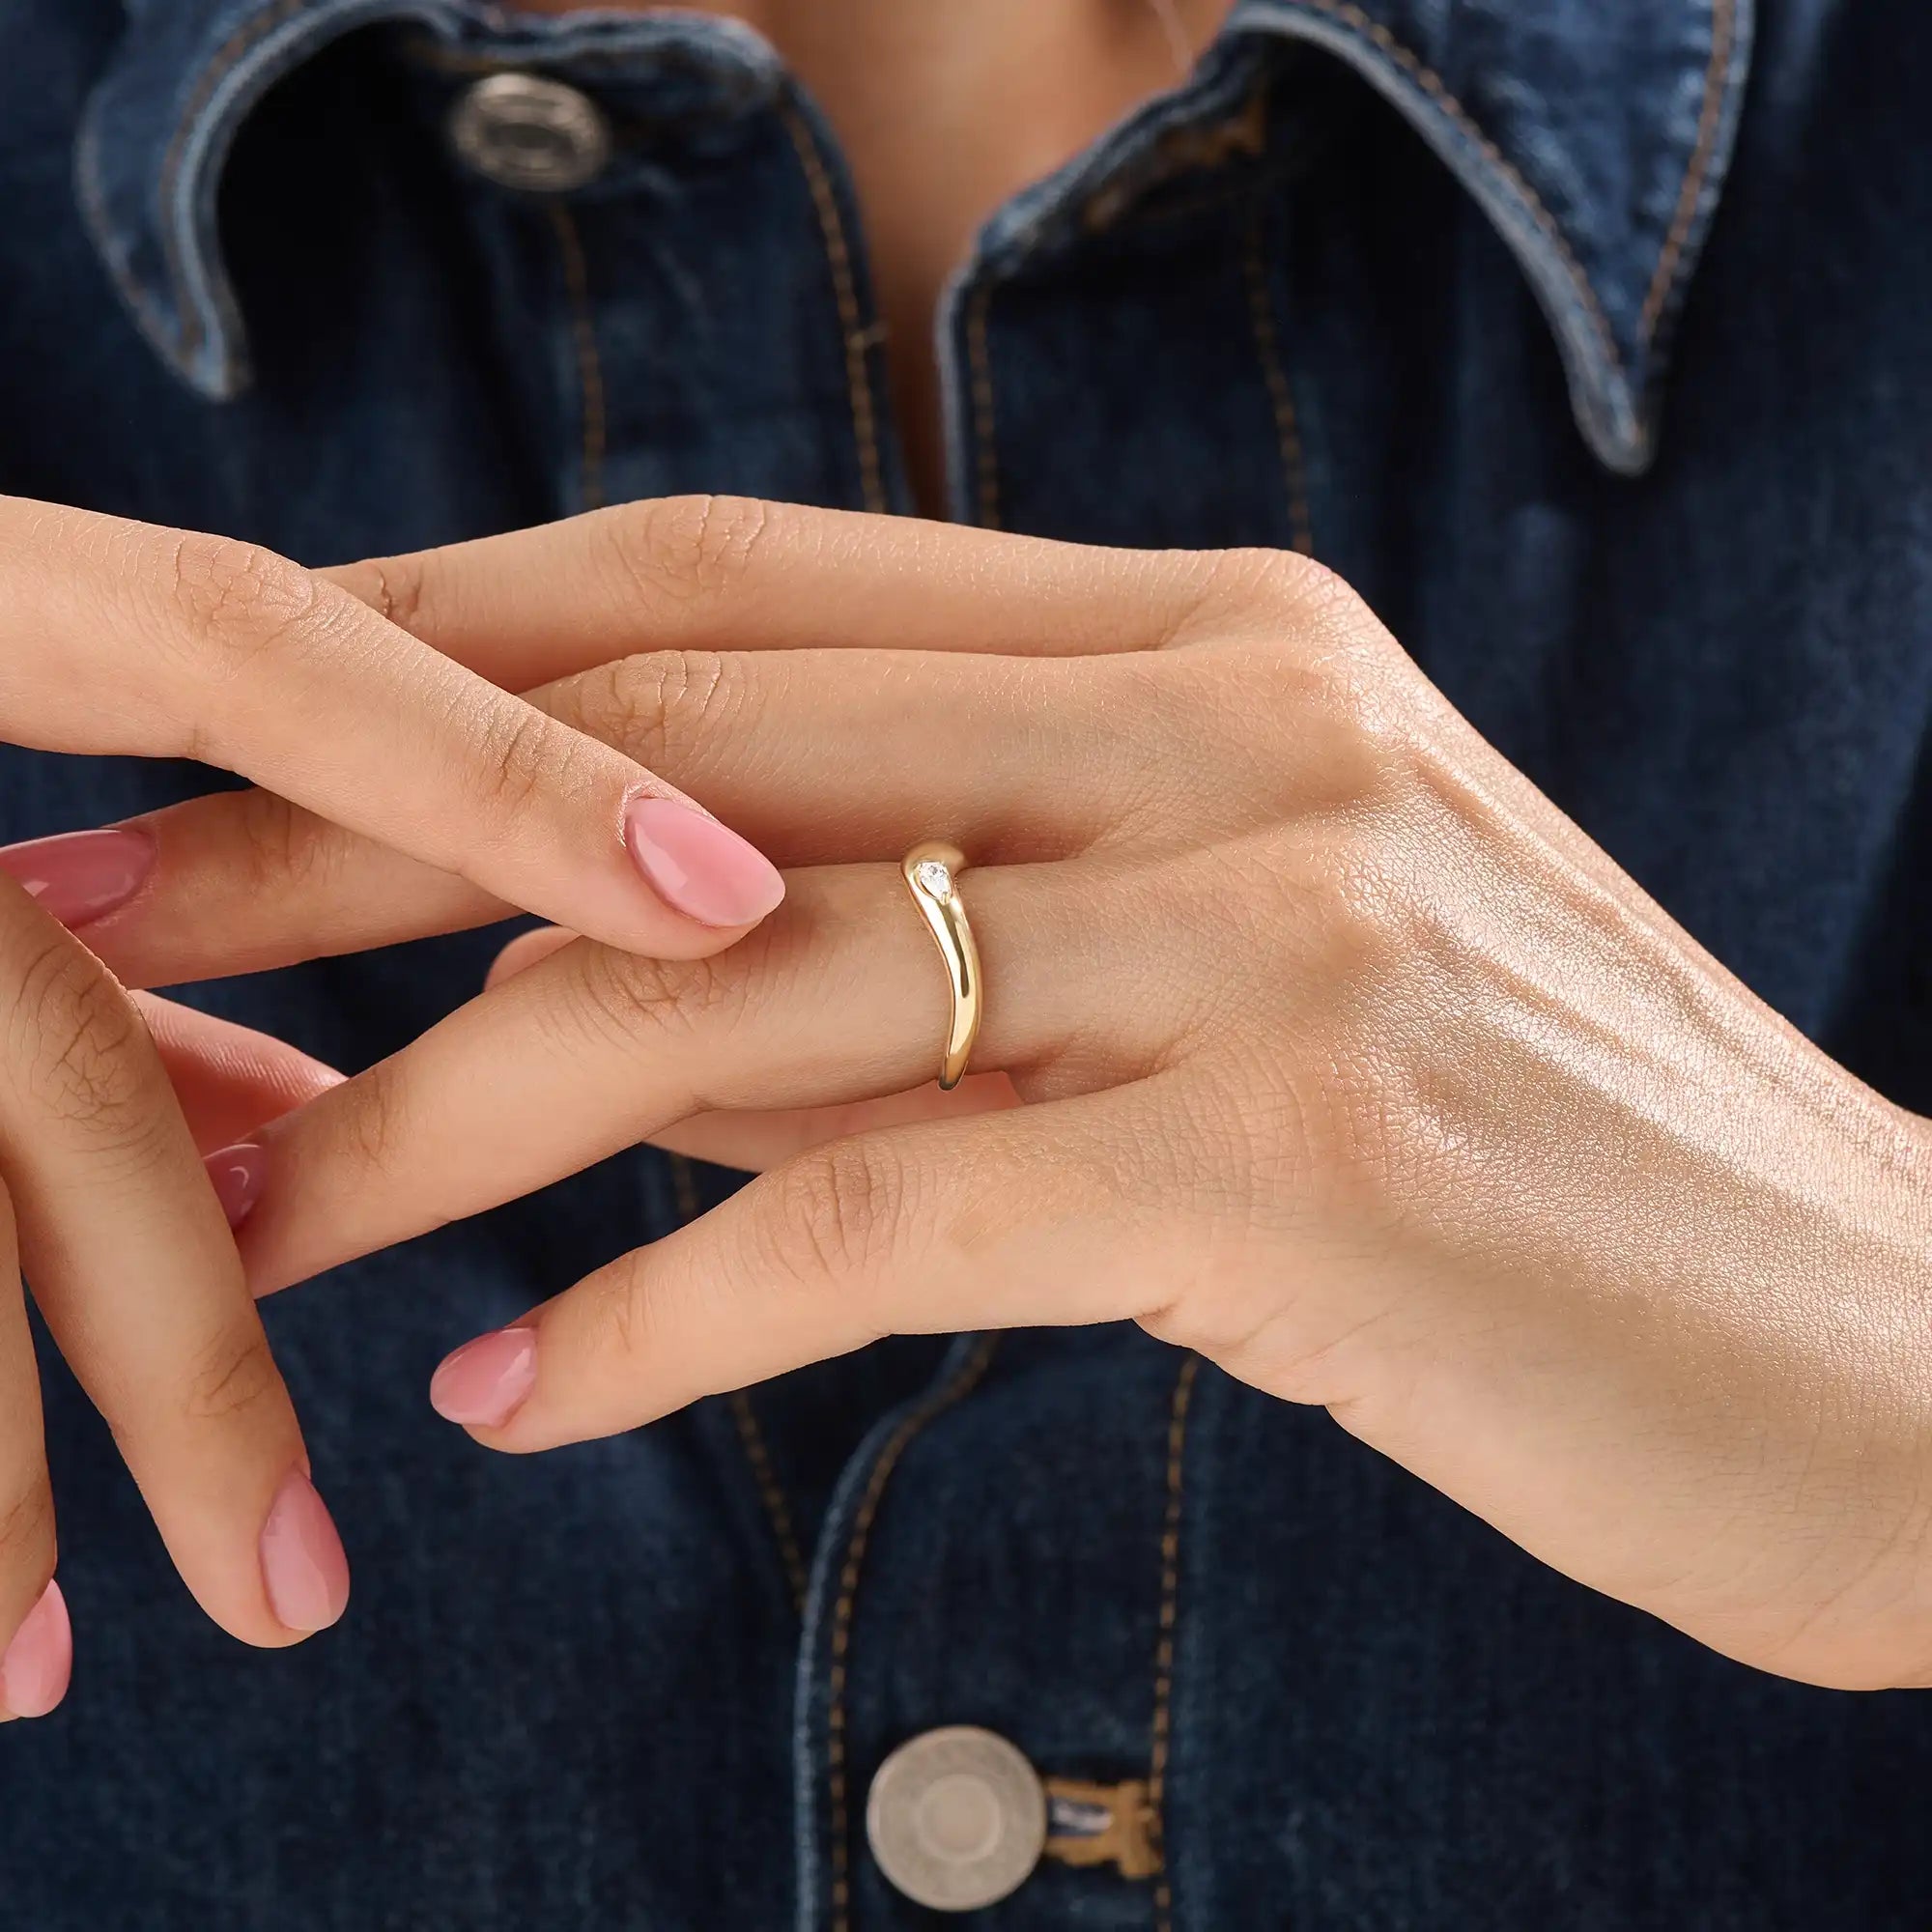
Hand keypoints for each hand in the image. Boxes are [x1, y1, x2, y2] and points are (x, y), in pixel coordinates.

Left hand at [86, 500, 1931, 1689]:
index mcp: (1216, 642)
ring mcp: (1285, 930)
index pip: (735, 590)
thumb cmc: (1538, 1158)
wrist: (1888, 1344)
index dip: (437, 653)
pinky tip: (526, 1409)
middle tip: (114, 945)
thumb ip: (985, 928)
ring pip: (743, 997)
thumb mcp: (1247, 970)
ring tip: (258, 1230)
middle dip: (350, 851)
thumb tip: (666, 981)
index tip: (228, 753)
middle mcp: (1240, 729)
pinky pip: (887, 1225)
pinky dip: (671, 1326)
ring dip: (448, 1119)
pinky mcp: (1308, 1161)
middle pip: (677, 756)